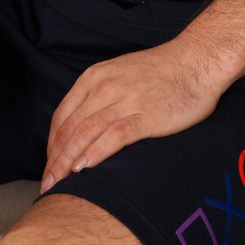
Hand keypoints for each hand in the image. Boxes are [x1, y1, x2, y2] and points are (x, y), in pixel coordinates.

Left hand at [41, 38, 229, 191]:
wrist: (196, 61)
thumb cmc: (160, 71)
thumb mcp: (119, 74)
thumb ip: (99, 96)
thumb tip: (81, 127)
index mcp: (95, 77)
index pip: (63, 115)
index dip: (51, 144)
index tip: (48, 166)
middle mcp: (105, 86)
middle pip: (70, 128)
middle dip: (56, 159)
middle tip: (48, 183)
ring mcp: (126, 100)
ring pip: (86, 133)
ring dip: (69, 161)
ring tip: (59, 183)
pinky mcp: (148, 116)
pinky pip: (115, 136)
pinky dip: (96, 153)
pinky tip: (85, 168)